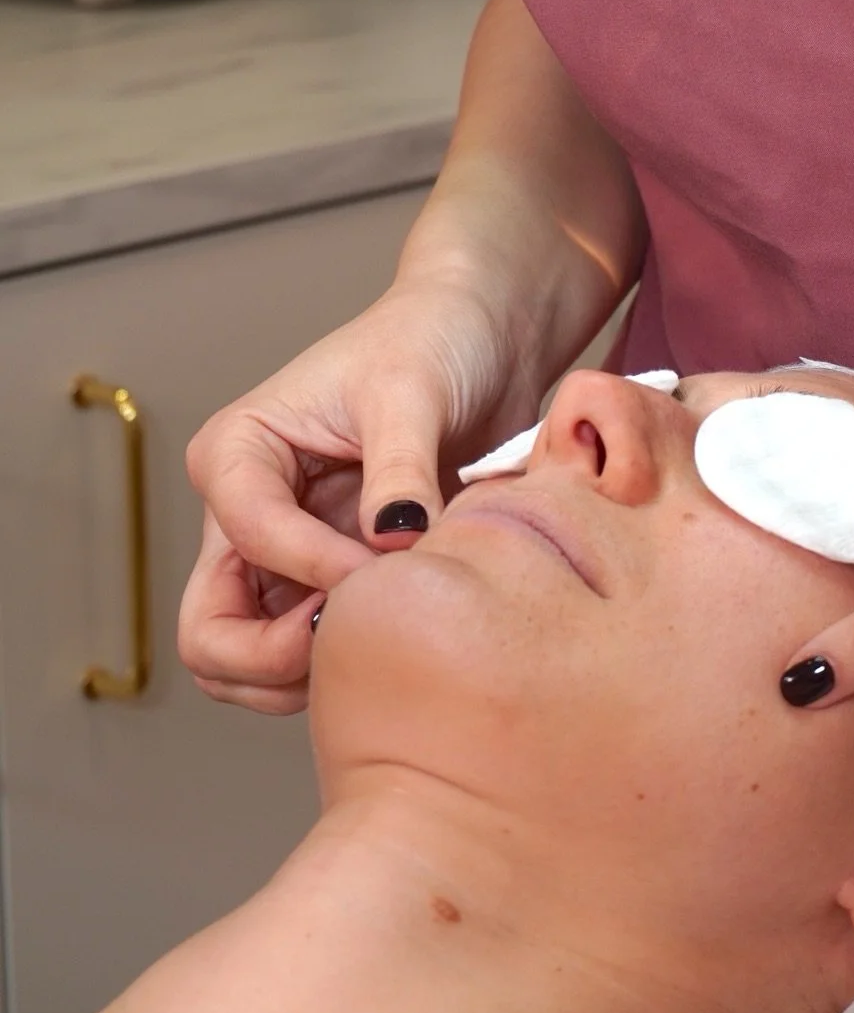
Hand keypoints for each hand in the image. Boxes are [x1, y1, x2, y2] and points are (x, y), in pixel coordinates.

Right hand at [180, 278, 542, 713]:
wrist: (483, 340)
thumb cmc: (432, 339)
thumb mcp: (412, 391)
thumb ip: (399, 470)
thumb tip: (391, 541)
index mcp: (237, 453)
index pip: (251, 539)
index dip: (319, 568)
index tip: (391, 563)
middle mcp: (243, 512)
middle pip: (210, 633)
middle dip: (277, 657)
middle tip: (360, 637)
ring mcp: (283, 556)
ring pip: (250, 664)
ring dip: (308, 673)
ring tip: (388, 634)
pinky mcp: (328, 583)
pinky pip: (309, 656)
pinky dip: (344, 664)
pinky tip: (403, 633)